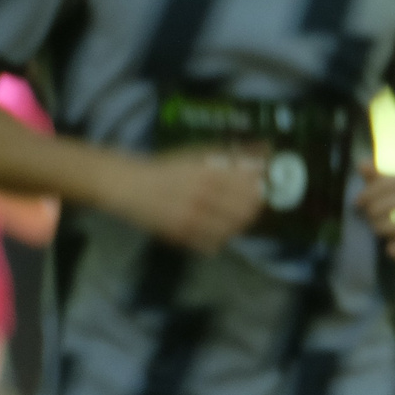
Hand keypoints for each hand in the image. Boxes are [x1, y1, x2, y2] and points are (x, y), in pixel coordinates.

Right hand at [109, 151, 267, 253]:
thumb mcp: (198, 154)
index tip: (259, 188)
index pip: (250, 186)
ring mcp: (191, 218)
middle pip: (245, 211)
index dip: (260, 190)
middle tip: (248, 206)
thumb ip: (233, 154)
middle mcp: (202, 195)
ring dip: (237, 225)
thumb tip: (265, 149)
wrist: (129, 184)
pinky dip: (219, 239)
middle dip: (251, 209)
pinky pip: (212, 244)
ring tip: (231, 218)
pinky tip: (214, 229)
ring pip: (231, 230)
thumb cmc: (167, 166)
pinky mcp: (181, 235)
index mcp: (208, 173)